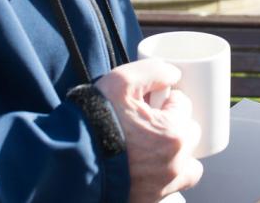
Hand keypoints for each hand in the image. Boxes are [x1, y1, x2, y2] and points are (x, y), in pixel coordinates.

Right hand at [96, 60, 203, 202]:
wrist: (70, 160)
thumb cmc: (94, 121)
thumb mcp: (121, 82)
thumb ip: (153, 71)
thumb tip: (173, 75)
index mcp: (174, 132)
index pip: (183, 104)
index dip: (164, 99)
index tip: (146, 103)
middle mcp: (176, 162)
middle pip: (190, 135)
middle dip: (174, 125)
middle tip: (148, 122)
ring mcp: (164, 185)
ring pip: (188, 167)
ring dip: (177, 156)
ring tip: (153, 149)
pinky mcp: (150, 200)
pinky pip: (171, 189)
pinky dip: (163, 179)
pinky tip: (145, 170)